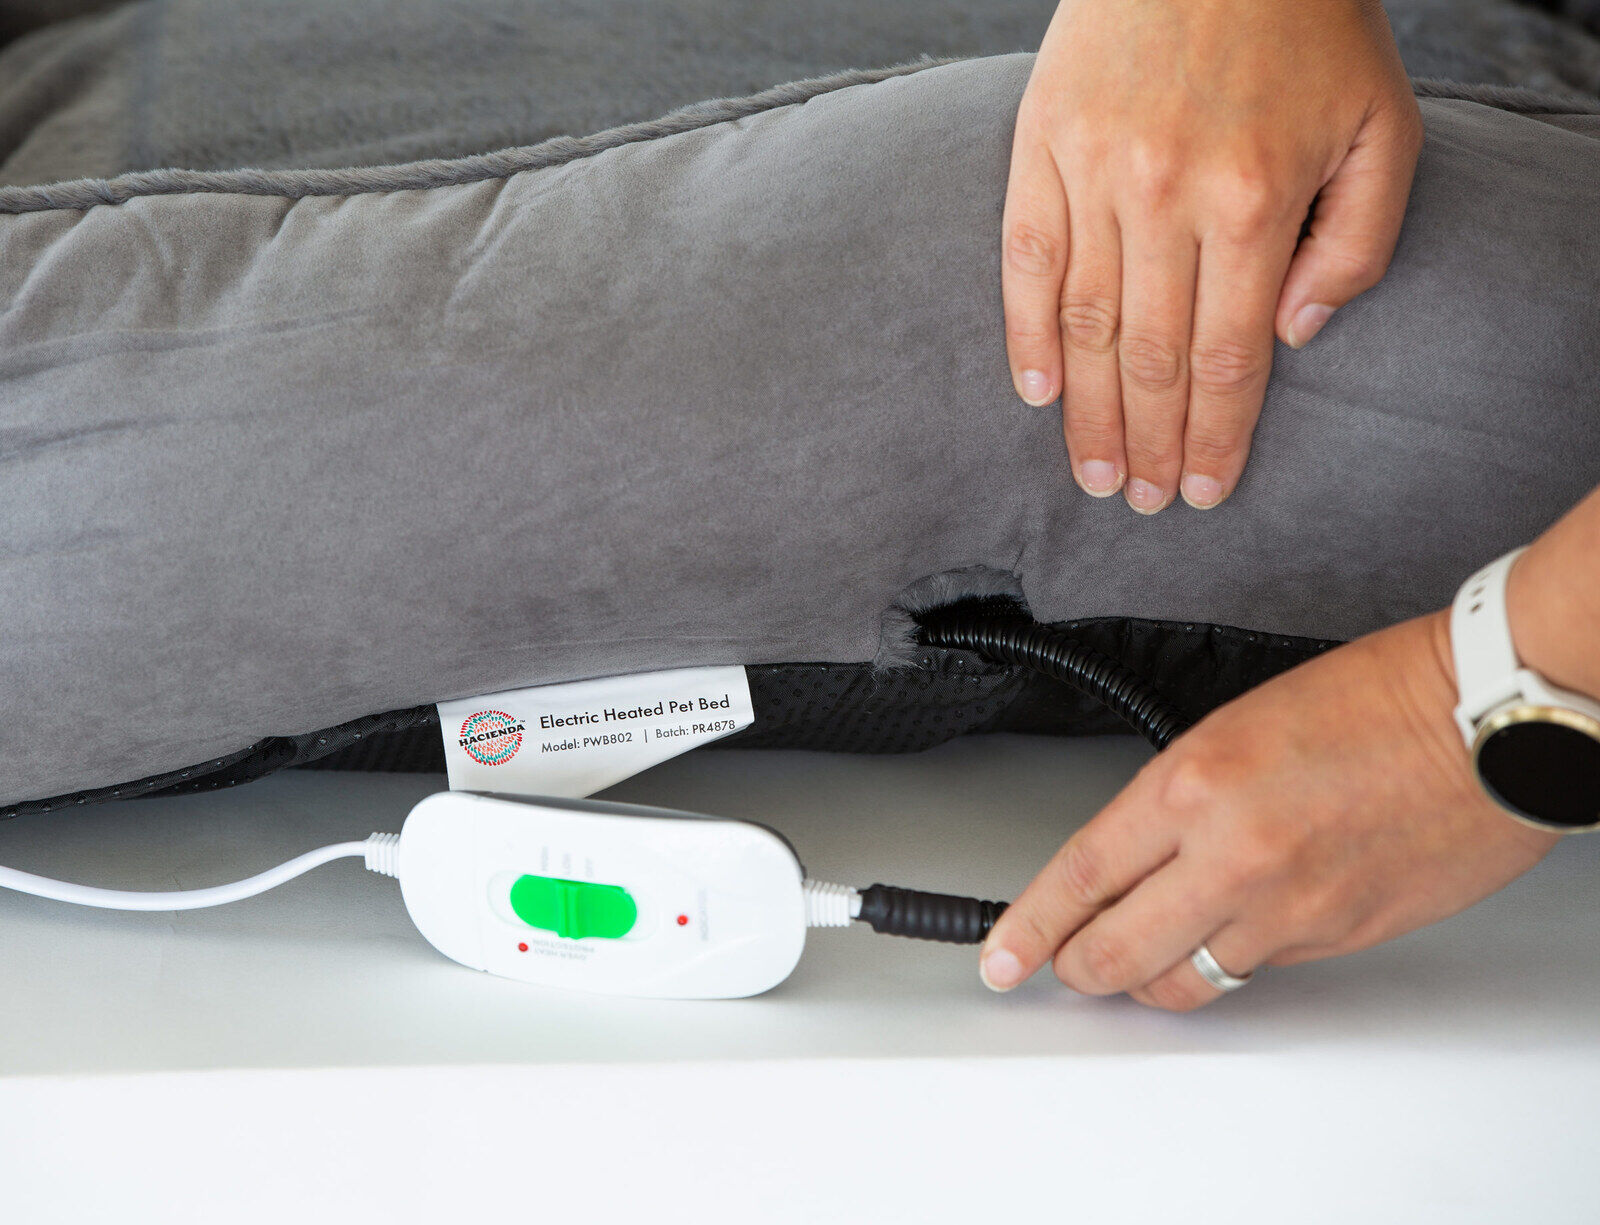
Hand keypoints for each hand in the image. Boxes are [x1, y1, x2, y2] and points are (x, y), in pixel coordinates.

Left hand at [978, 611, 1558, 1008]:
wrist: (1490, 720)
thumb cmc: (1377, 699)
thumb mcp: (1236, 725)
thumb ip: (1179, 800)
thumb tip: (1140, 858)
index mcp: (1194, 784)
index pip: (1081, 873)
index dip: (1029, 924)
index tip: (1001, 952)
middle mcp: (1232, 856)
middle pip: (1117, 952)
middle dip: (1074, 967)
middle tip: (1059, 966)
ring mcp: (1288, 909)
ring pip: (1186, 980)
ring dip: (1152, 975)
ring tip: (1141, 957)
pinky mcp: (1339, 939)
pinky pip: (1259, 969)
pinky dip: (1230, 958)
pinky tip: (1232, 929)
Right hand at [1003, 0, 1422, 511]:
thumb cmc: (1310, 29)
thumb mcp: (1384, 126)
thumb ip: (1359, 243)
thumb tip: (1295, 336)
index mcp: (1256, 200)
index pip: (1229, 357)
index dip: (1215, 437)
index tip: (1204, 493)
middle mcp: (1166, 195)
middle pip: (1152, 357)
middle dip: (1149, 444)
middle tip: (1143, 503)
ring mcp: (1094, 170)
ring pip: (1084, 323)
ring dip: (1088, 413)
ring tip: (1094, 475)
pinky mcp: (1041, 142)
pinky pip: (1023, 257)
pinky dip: (1024, 333)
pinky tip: (1036, 392)